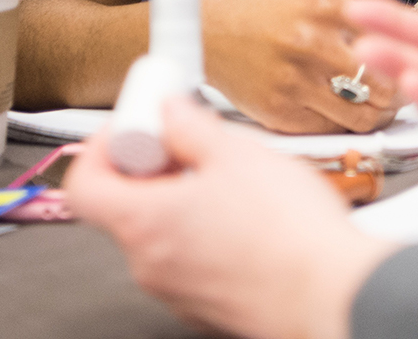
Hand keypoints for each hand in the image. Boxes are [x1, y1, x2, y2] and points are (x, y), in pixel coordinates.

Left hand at [68, 96, 394, 338]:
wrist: (334, 294)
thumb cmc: (288, 234)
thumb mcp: (239, 153)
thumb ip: (191, 126)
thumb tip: (169, 111)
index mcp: (143, 222)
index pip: (83, 183)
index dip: (102, 146)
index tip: (136, 126)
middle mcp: (149, 264)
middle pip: (128, 206)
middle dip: (158, 167)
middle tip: (194, 144)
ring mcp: (178, 290)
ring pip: (166, 232)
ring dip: (190, 200)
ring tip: (239, 180)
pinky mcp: (210, 305)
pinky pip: (196, 259)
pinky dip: (213, 232)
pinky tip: (255, 217)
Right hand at [203, 0, 399, 134]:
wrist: (211, 36)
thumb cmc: (261, 18)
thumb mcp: (312, 0)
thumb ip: (352, 19)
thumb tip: (398, 38)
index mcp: (324, 11)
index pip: (386, 42)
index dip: (407, 62)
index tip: (413, 69)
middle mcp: (311, 46)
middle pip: (379, 85)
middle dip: (398, 96)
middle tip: (402, 97)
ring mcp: (295, 83)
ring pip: (359, 116)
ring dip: (376, 117)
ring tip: (378, 111)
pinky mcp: (281, 114)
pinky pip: (329, 130)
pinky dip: (342, 126)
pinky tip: (344, 116)